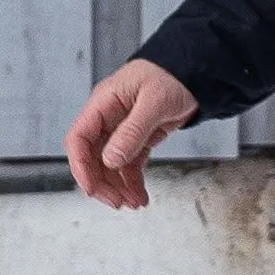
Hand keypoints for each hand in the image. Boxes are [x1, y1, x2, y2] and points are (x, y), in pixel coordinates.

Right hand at [64, 59, 201, 206]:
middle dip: (102, 182)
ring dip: (119, 187)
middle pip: (92, 157)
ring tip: (134, 203)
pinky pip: (129, 165)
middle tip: (117, 202)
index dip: (80, 166)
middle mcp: (108, 118)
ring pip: (111, 166)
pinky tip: (140, 196)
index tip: (92, 189)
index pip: (79, 139)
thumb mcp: (153, 102)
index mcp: (103, 103)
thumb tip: (110, 159)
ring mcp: (122, 130)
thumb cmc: (172, 75)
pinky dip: (133, 182)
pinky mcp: (138, 138)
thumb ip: (132, 131)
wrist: (196, 71)